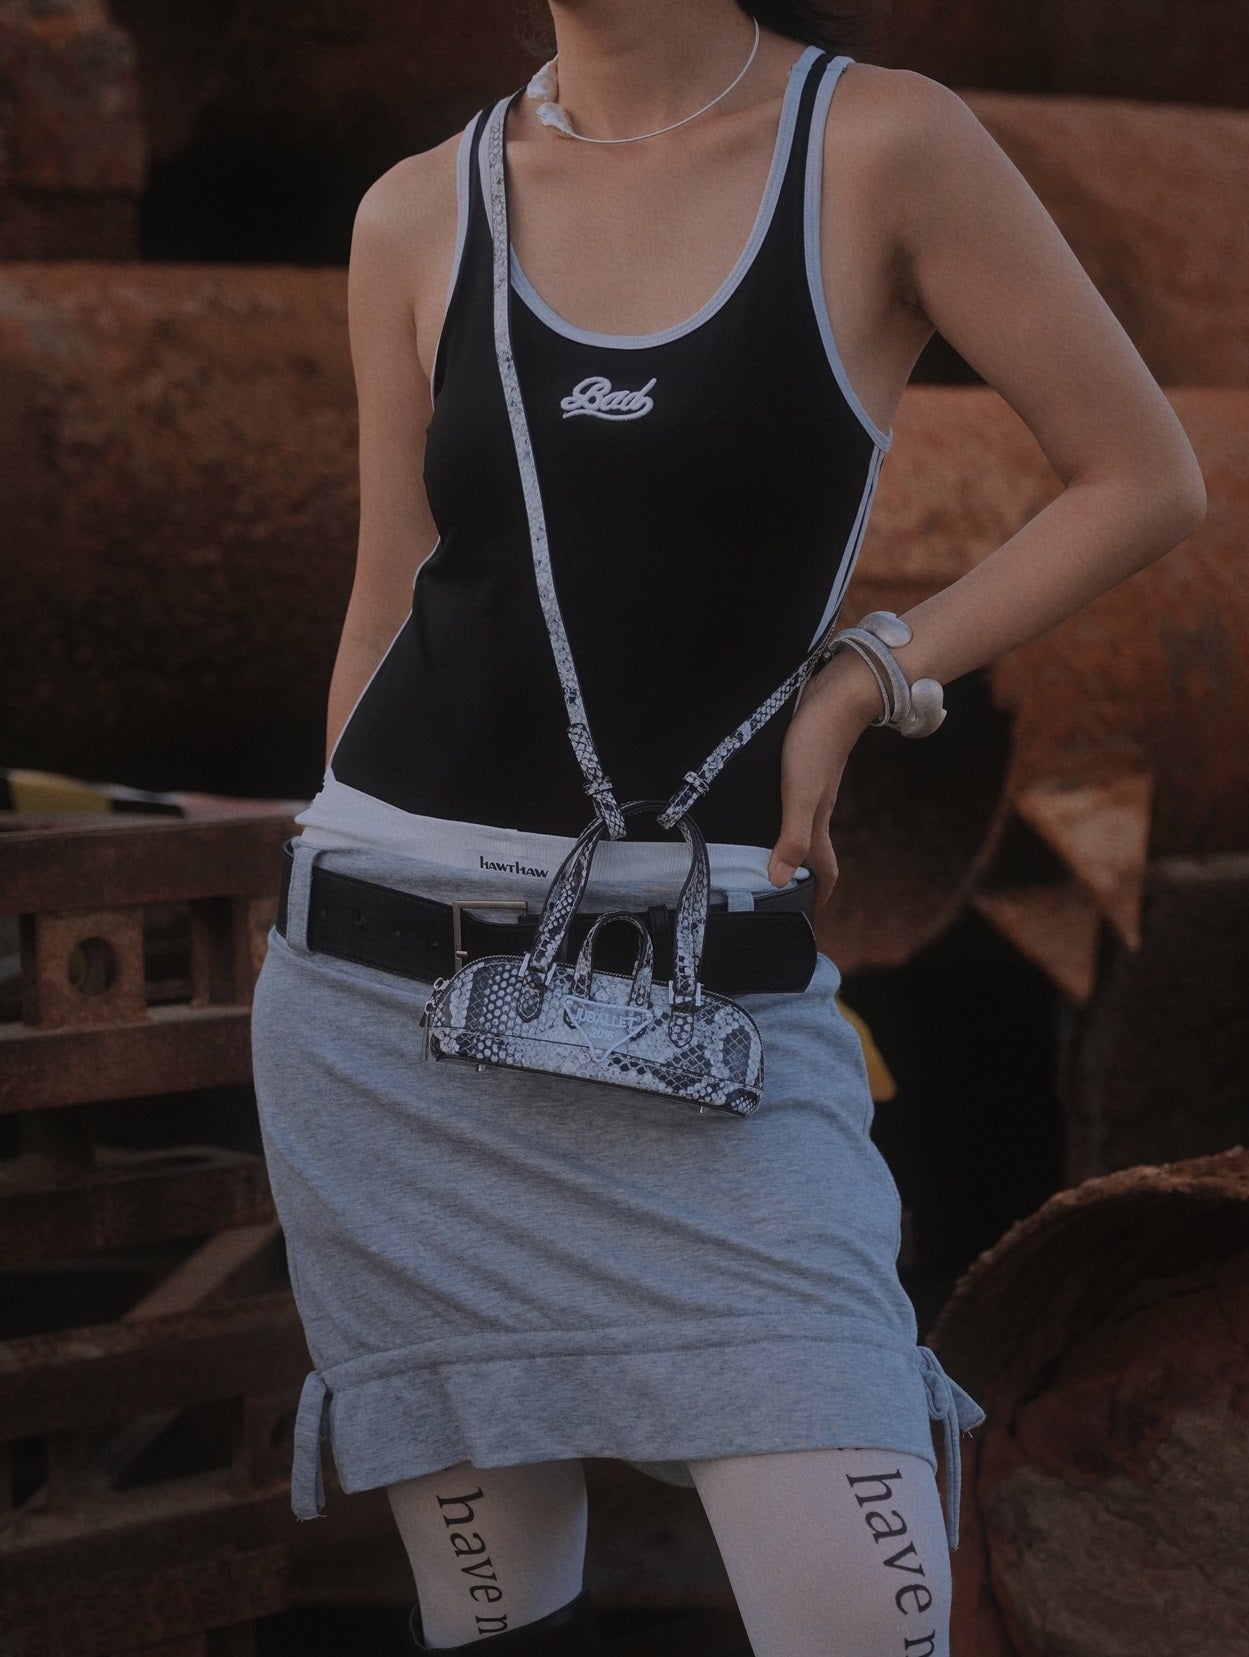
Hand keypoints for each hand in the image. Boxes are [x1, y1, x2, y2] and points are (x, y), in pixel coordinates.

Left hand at [766, 654, 880, 907]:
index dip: (815, 894)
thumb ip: (792, 837)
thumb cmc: (816, 743)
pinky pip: (792, 802)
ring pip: (801, 826)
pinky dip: (779, 816)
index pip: (824, 869)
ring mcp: (812, 786)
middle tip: (773, 889)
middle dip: (799, 874)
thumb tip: (778, 881)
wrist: (836, 694)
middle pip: (811, 851)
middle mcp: (817, 808)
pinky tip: (759, 808)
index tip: (803, 913)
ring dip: (787, 844)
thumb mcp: (799, 795)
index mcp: (818, 820)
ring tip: (760, 853)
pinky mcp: (803, 766)